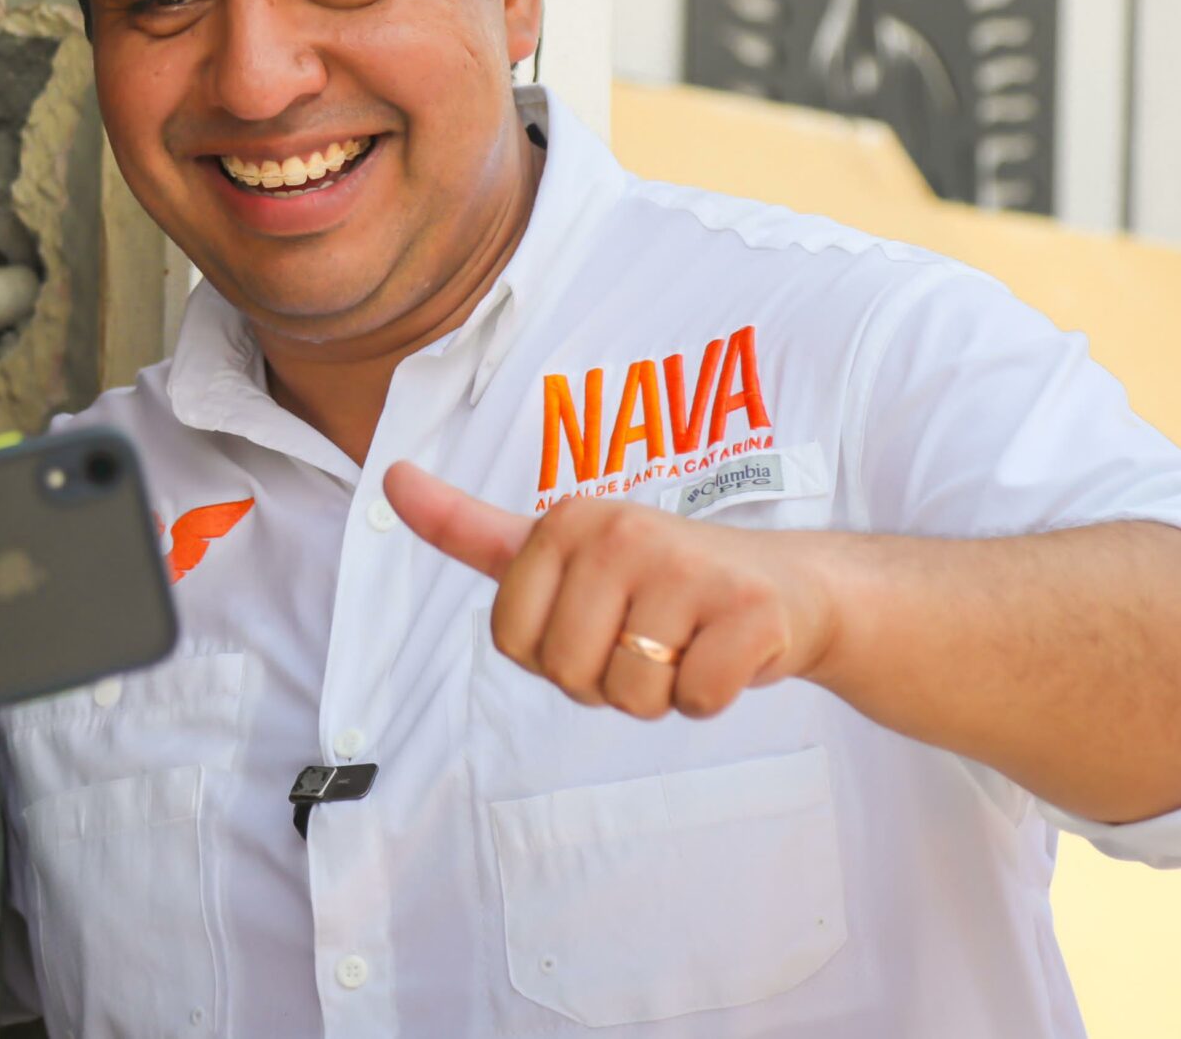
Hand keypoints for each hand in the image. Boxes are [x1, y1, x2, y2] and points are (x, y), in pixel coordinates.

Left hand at [383, 461, 838, 719]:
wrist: (790, 586)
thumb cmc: (662, 579)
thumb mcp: (562, 548)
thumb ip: (473, 530)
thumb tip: (390, 479)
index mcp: (565, 520)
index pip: (512, 640)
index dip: (552, 653)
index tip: (594, 618)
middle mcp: (620, 532)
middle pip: (567, 674)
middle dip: (606, 679)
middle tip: (649, 635)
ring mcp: (687, 568)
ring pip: (631, 695)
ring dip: (660, 691)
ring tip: (687, 640)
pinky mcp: (749, 611)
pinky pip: (696, 699)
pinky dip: (712, 695)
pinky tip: (728, 651)